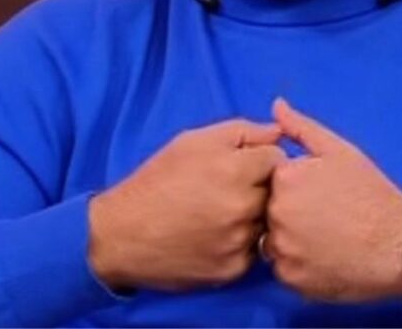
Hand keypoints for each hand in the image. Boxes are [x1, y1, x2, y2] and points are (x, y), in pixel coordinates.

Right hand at [88, 119, 285, 290]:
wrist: (122, 234)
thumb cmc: (157, 180)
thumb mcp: (193, 141)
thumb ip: (242, 131)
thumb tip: (278, 132)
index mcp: (235, 170)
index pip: (278, 158)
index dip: (262, 158)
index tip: (245, 165)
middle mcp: (242, 208)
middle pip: (276, 192)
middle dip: (261, 187)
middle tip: (232, 189)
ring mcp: (239, 242)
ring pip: (266, 222)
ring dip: (253, 216)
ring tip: (221, 213)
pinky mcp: (232, 269)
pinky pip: (253, 250)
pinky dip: (241, 242)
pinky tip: (216, 235)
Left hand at [265, 98, 401, 301]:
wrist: (401, 245)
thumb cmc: (373, 194)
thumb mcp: (340, 151)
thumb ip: (301, 128)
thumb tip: (276, 105)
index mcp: (285, 178)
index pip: (270, 179)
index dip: (294, 185)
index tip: (319, 192)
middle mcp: (277, 213)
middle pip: (268, 210)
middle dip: (289, 211)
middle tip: (325, 215)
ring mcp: (283, 249)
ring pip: (273, 240)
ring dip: (290, 238)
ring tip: (325, 237)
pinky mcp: (291, 279)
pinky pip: (283, 268)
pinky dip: (298, 264)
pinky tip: (324, 257)